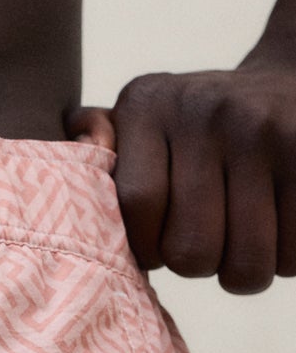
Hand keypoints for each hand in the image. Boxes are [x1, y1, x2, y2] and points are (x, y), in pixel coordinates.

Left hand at [67, 63, 295, 292]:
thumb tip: (78, 140)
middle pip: (191, 252)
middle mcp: (206, 111)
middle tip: (204, 238)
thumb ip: (97, 143)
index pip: (137, 209)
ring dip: (242, 270)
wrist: (290, 81)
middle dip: (196, 265)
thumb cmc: (193, 127)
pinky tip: (277, 226)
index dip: (146, 247)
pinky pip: (294, 258)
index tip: (156, 242)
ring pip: (247, 266)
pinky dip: (286, 260)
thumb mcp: (139, 119)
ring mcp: (266, 132)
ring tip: (240, 237)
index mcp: (149, 105)